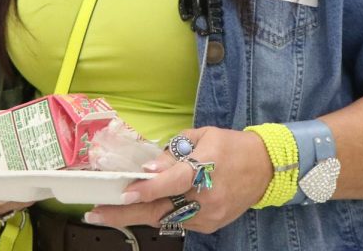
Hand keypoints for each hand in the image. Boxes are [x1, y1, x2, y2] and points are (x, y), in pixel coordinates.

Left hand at [88, 126, 271, 234]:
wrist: (266, 169)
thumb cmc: (232, 146)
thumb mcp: (203, 136)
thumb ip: (175, 152)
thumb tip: (150, 166)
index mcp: (206, 167)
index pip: (174, 181)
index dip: (149, 187)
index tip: (126, 190)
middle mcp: (207, 196)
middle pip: (161, 209)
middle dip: (125, 212)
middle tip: (96, 213)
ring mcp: (208, 215)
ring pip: (165, 218)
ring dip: (136, 215)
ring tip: (108, 211)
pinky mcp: (209, 226)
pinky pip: (178, 221)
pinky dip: (159, 214)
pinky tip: (142, 209)